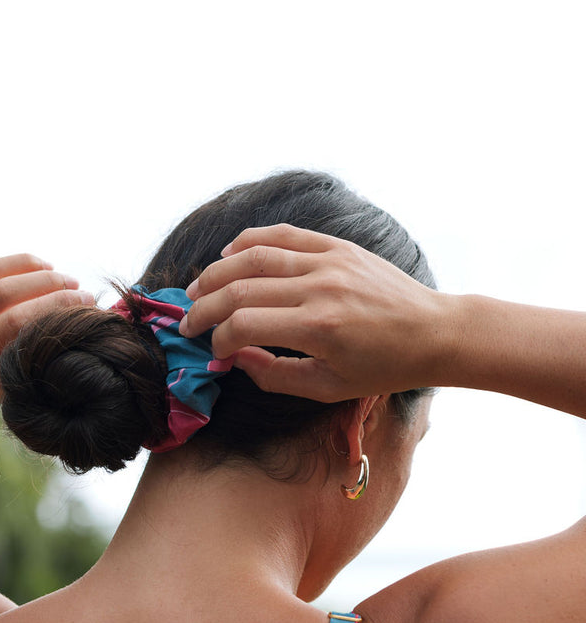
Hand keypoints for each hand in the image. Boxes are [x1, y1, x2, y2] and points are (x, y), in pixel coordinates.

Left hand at [0, 254, 94, 407]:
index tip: (90, 328)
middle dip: (57, 304)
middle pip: (15, 320)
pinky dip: (22, 264)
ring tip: (71, 282)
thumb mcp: (16, 385)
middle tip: (87, 298)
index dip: (60, 339)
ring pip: (3, 291)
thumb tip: (94, 340)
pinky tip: (46, 267)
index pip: (26, 356)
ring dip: (44, 281)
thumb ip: (44, 370)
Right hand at [179, 224, 451, 401]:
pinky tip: (229, 255)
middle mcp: (319, 288)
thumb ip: (274, 376)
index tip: (215, 355)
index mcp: (319, 329)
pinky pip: (282, 235)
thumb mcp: (328, 387)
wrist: (434, 332)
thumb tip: (234, 359)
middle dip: (204, 307)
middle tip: (188, 322)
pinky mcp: (337, 246)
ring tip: (197, 290)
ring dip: (216, 273)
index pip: (243, 326)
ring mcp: (328, 261)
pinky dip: (249, 242)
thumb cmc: (383, 368)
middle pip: (239, 289)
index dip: (218, 341)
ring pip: (253, 256)